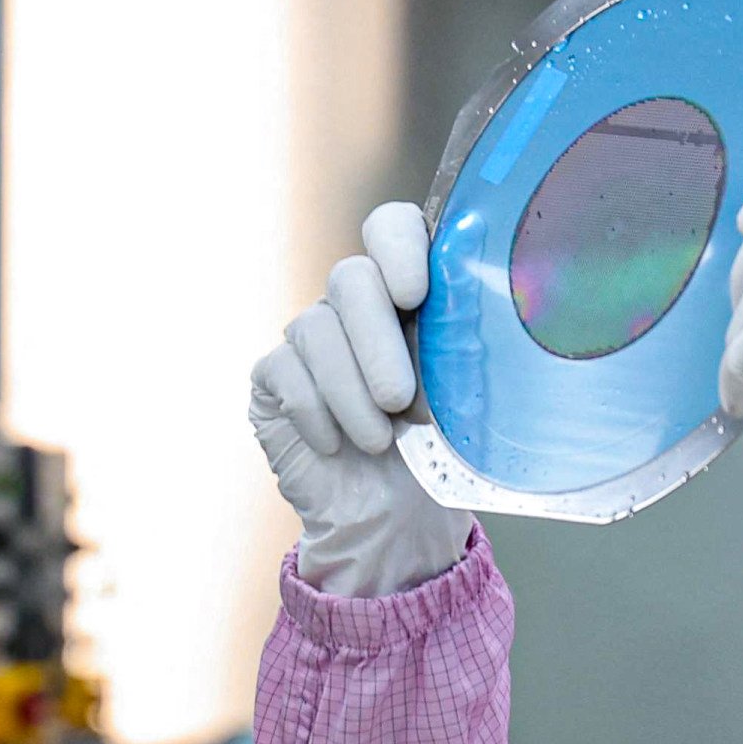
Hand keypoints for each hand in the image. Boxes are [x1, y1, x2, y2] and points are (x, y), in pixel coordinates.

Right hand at [249, 200, 473, 597]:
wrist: (394, 514)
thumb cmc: (437, 446)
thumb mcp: (463, 394)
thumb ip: (461, 350)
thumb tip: (469, 333)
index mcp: (407, 288)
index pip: (390, 229)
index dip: (397, 247)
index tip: (415, 293)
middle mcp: (354, 302)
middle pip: (349, 279)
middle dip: (376, 342)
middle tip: (400, 398)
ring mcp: (310, 335)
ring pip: (314, 330)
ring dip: (351, 393)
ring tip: (380, 441)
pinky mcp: (274, 375)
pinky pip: (285, 373)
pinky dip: (316, 413)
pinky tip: (338, 446)